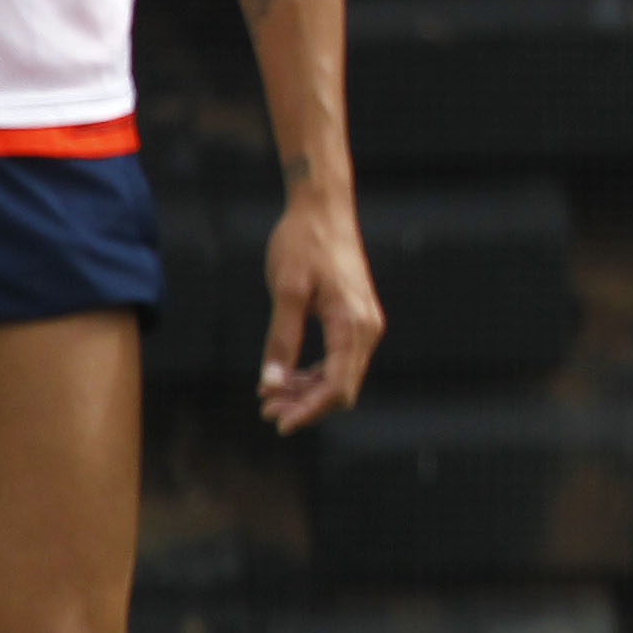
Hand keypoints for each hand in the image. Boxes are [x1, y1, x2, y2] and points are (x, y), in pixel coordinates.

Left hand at [257, 187, 384, 430]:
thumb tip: (271, 384)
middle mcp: (367, 329)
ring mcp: (364, 324)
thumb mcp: (286, 291)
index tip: (277, 422)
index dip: (309, 410)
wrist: (323, 210)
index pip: (337, 386)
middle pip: (343, 387)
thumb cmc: (304, 244)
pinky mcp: (356, 319)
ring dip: (309, 392)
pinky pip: (340, 359)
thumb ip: (281, 340)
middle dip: (306, 405)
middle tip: (265, 411)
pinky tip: (287, 377)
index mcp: (353, 324)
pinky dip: (315, 373)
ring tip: (270, 396)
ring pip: (342, 376)